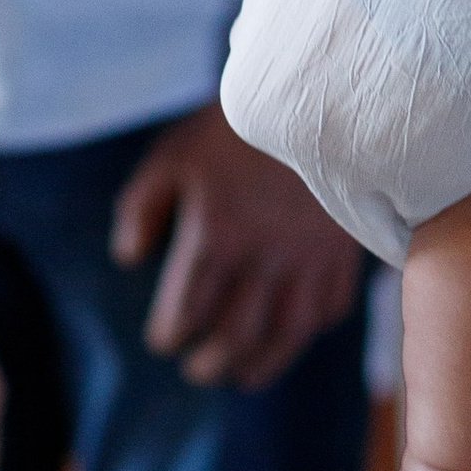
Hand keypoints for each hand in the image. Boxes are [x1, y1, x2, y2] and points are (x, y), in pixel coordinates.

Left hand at [111, 105, 359, 389]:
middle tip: (196, 370)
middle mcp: (263, 257)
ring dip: (258, 364)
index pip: (186, 308)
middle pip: (234, 333)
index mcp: (215, 235)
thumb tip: (127, 258)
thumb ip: (142, 208)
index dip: (169, 333)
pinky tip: (289, 337)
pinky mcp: (343, 251)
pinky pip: (330, 308)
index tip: (163, 341)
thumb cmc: (233, 126)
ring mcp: (309, 258)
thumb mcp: (173, 154)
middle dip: (210, 361)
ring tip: (239, 376)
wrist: (315, 95)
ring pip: (284, 333)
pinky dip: (307, 331)